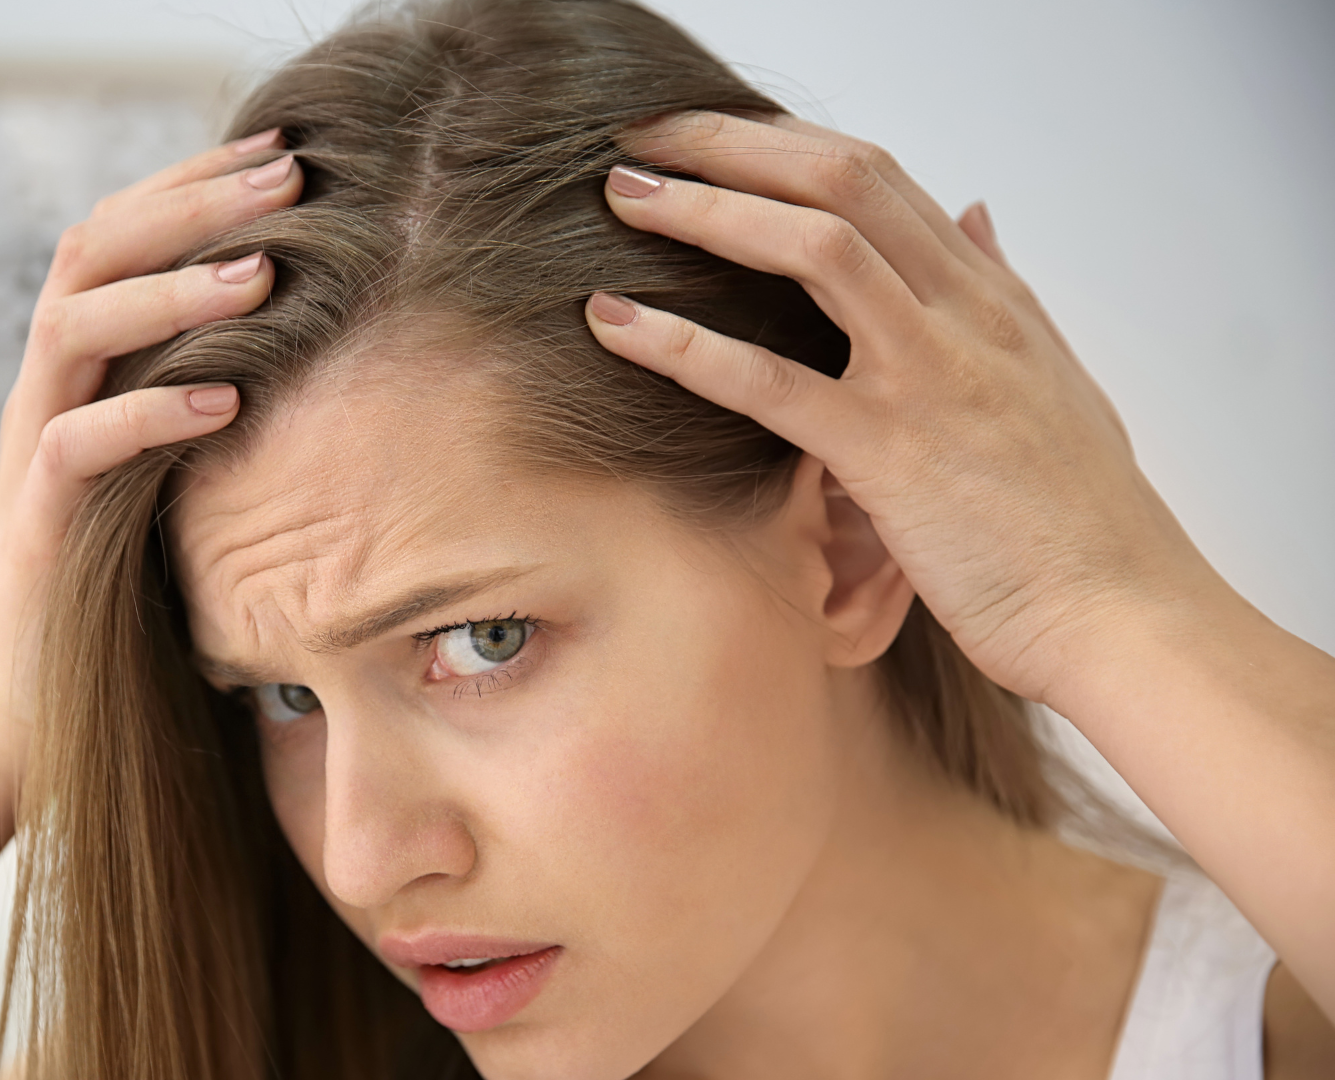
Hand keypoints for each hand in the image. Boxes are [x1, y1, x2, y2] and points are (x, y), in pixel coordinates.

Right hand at [0, 129, 302, 790]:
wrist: (36, 707)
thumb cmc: (127, 589)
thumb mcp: (179, 472)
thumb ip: (214, 396)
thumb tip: (325, 339)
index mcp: (79, 367)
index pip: (119, 236)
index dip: (192, 182)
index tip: (284, 148)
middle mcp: (45, 391)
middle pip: (93, 252)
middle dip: (191, 203)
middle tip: (288, 173)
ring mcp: (30, 452)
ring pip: (73, 328)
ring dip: (170, 292)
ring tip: (264, 272)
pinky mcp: (33, 526)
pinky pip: (74, 447)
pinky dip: (148, 414)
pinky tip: (225, 400)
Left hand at [583, 112, 1216, 707]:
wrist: (1125, 618)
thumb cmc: (1082, 522)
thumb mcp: (1055, 381)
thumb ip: (1004, 295)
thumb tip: (975, 217)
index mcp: (992, 300)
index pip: (878, 179)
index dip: (783, 145)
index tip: (711, 138)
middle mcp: (962, 317)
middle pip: (841, 181)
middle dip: (733, 145)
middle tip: (645, 136)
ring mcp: (927, 377)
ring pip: (812, 249)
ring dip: (707, 211)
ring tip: (623, 196)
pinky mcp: (889, 453)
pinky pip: (768, 381)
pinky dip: (682, 344)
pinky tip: (613, 323)